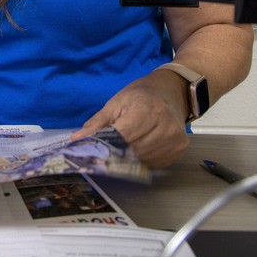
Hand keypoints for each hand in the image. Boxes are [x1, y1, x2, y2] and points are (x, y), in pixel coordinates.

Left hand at [71, 70, 188, 167]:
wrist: (169, 93)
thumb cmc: (139, 97)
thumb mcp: (115, 103)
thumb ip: (97, 123)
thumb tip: (77, 138)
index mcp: (147, 109)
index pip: (123, 135)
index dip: (106, 145)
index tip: (92, 150)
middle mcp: (165, 125)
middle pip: (132, 150)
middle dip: (114, 153)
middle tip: (101, 154)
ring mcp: (175, 140)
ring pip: (142, 160)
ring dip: (127, 159)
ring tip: (119, 151)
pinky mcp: (179, 150)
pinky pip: (154, 163)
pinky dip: (140, 161)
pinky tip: (136, 151)